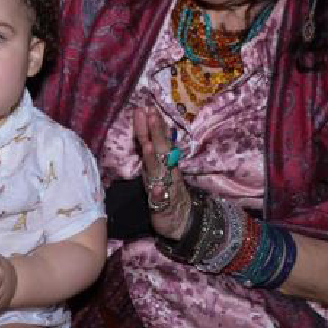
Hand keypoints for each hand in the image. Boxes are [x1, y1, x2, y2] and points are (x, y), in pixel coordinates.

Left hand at [133, 105, 192, 238]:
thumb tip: (146, 131)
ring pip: (160, 171)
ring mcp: (166, 188)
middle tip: (150, 112)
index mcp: (163, 163)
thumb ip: (153, 153)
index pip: (157, 141)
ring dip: (154, 159)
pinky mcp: (163, 206)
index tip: (145, 107)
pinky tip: (156, 190)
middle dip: (155, 131)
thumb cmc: (166, 192)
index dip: (151, 126)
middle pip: (161, 149)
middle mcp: (166, 171)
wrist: (182, 220)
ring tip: (148, 145)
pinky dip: (159, 194)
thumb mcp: (158, 170)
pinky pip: (161, 200)